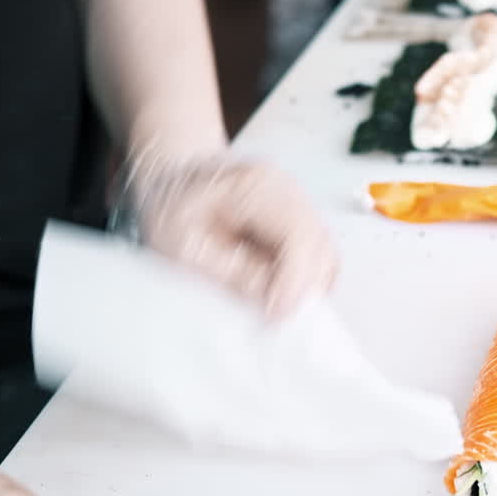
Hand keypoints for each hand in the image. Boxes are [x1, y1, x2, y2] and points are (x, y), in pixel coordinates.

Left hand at [126, 155, 338, 319]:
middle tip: (273, 316)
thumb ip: (229, 271)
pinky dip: (305, 276)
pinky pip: (317, 252)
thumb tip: (271, 300)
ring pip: (325, 251)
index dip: (293, 280)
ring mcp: (296, 200)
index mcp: (254, 186)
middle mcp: (285, 188)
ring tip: (271, 302)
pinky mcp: (298, 216)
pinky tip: (276, 287)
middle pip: (320, 245)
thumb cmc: (172, 205)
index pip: (297, 235)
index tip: (276, 314)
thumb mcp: (183, 243)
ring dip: (306, 284)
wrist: (172, 179)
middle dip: (303, 287)